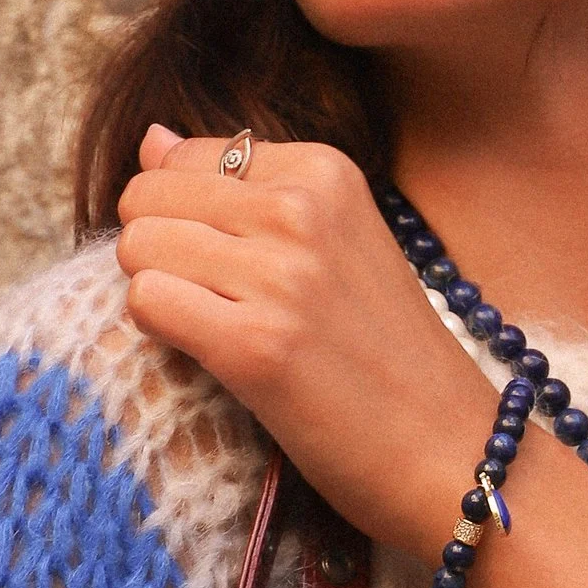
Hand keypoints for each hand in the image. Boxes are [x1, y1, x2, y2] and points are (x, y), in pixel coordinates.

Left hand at [115, 126, 490, 564]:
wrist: (449, 450)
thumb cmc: (386, 357)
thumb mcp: (335, 243)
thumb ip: (243, 189)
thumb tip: (150, 137)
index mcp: (324, 172)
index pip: (181, 158)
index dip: (179, 217)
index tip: (226, 266)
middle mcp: (302, 209)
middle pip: (147, 196)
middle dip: (155, 251)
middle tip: (207, 303)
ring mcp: (280, 275)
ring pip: (138, 245)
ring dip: (154, 293)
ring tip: (212, 330)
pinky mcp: (255, 345)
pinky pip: (147, 302)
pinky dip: (158, 333)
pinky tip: (208, 357)